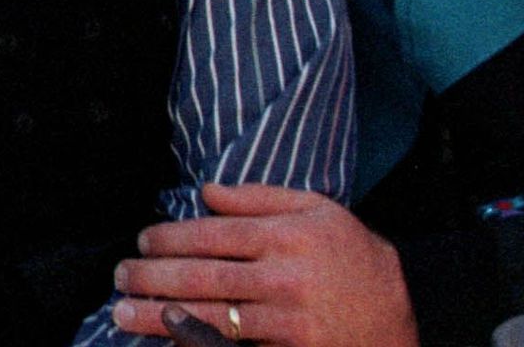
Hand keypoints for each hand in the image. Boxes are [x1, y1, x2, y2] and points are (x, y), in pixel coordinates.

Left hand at [112, 183, 417, 346]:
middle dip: (153, 278)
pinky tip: (168, 342)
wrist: (405, 309)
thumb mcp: (314, 209)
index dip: (171, 239)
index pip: (214, 235)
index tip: (142, 242)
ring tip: (121, 313)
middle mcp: (285, 278)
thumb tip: (204, 192)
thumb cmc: (351, 255)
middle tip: (119, 276)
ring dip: (160, 317)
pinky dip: (198, 346)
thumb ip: (257, 197)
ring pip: (213, 318)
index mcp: (287, 236)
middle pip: (205, 277)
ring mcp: (289, 321)